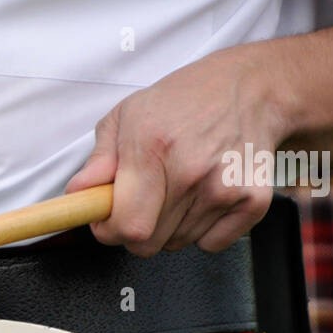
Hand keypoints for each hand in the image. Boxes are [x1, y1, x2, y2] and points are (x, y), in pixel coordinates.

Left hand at [64, 47, 284, 255]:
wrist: (251, 88)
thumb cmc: (185, 100)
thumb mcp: (127, 116)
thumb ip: (99, 160)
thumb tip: (79, 194)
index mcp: (153, 148)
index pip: (126, 226)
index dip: (108, 231)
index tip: (106, 219)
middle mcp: (191, 171)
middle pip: (148, 243)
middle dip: (134, 230)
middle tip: (140, 202)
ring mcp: (225, 188)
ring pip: (177, 244)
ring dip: (168, 227)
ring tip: (177, 188)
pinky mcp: (253, 201)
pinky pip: (211, 244)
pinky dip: (202, 230)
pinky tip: (203, 196)